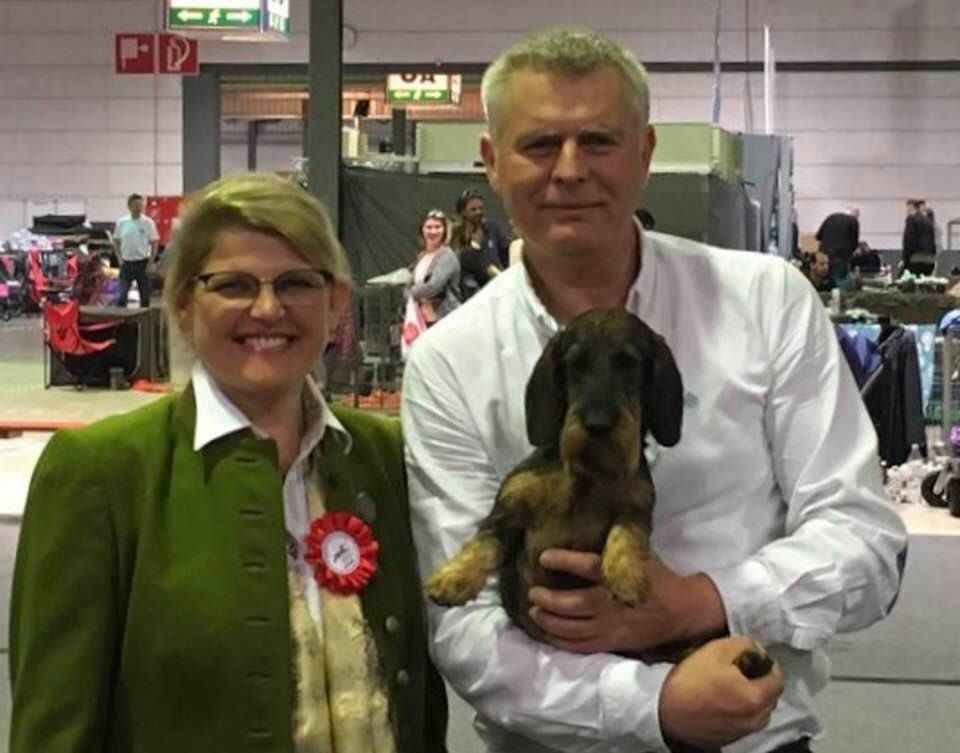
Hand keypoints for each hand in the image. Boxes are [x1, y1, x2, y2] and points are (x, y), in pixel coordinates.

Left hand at [527, 549, 726, 653]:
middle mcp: (613, 602)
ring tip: (534, 612)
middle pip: (574, 604)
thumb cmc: (657, 577)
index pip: (586, 566)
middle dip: (549, 599)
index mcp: (619, 575)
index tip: (543, 557)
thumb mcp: (638, 555)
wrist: (683, 610)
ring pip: (574, 628)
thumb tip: (588, 525)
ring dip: (550, 621)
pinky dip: (562, 641)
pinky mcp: (614, 643)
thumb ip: (614, 547)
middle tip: (533, 593)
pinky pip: (582, 646)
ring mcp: (613, 626)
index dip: (563, 560)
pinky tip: (548, 633)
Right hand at [659, 636, 783, 748]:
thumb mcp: (716, 650)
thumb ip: (743, 645)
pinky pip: (744, 720)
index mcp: (757, 697)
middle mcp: (755, 719)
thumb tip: (756, 648)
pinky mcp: (730, 738)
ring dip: (751, 695)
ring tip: (730, 684)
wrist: (665, 712)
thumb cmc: (690, 682)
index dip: (767, 663)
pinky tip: (721, 699)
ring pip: (759, 710)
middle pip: (771, 696)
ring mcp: (743, 731)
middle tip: (740, 668)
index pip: (778, 678)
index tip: (752, 656)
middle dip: (760, 680)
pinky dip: (740, 709)